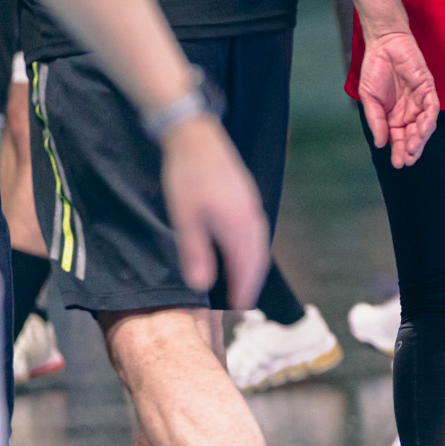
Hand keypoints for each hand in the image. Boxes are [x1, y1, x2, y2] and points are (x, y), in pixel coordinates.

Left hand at [158, 114, 267, 308]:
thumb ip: (196, 252)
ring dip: (253, 264)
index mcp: (238, 225)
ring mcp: (252, 205)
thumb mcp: (185, 218)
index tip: (239, 307)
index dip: (243, 288)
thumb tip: (202, 285)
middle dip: (252, 280)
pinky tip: (240, 250)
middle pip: (258, 256)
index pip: (246, 266)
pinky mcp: (247, 197)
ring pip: (259, 243)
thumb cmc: (186, 178)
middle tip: (243, 300)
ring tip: (243, 280)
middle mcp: (251, 217)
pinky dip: (252, 248)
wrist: (196, 138)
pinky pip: (256, 231)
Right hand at [358, 28, 439, 167]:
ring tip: (413, 148)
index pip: (399, 138)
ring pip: (425, 124)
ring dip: (420, 137)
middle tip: (407, 160)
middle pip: (413, 135)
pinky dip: (429, 119)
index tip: (398, 164)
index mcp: (394, 116)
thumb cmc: (375, 70)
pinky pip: (432, 106)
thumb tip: (381, 144)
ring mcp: (420, 100)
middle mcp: (409, 111)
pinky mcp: (427, 88)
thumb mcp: (369, 99)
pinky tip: (422, 130)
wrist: (383, 45)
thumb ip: (377, 121)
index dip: (399, 151)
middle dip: (411, 149)